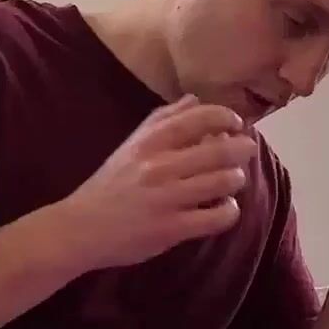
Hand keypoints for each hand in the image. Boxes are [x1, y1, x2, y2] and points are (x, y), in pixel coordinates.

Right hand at [59, 96, 257, 271]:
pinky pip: (217, 217)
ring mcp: (166, 198)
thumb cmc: (110, 184)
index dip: (226, 117)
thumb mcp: (131, 146)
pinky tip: (222, 208)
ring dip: (236, 179)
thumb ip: (162, 120)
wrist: (80, 228)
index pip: (199, 118)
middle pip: (219, 151)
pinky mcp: (171, 229)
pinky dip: (229, 210)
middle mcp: (159, 166)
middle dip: (243, 149)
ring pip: (223, 182)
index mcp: (149, 142)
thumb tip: (195, 99)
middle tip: (248, 151)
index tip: (235, 123)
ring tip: (231, 181)